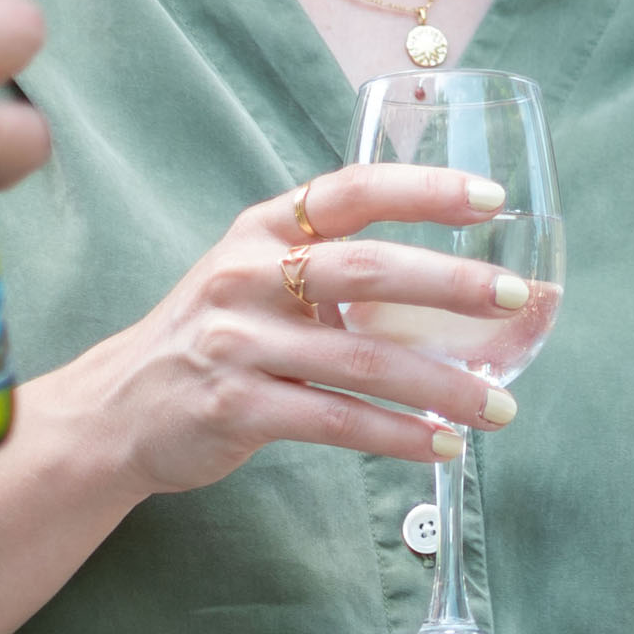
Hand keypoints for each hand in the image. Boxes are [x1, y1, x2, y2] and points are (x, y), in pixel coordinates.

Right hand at [45, 166, 532, 499]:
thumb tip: (461, 292)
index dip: (423, 188)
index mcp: (263, 230)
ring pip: (362, 361)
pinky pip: (335, 421)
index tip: (490, 199)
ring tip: (500, 408)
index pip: (352, 191)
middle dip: (453, 284)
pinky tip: (441, 445)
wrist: (114, 410)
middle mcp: (247, 274)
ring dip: (442, 386)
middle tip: (519, 300)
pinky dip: (396, 435)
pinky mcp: (235, 406)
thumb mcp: (258, 281)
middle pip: (368, 270)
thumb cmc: (213, 339)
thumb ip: (338, 275)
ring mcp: (237, 341)